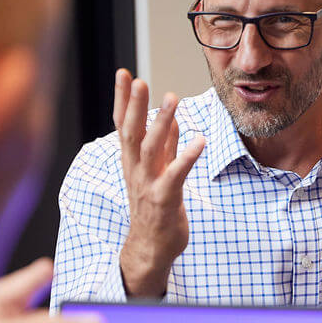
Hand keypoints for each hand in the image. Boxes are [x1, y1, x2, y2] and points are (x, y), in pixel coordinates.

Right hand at [114, 69, 204, 297]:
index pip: (123, 125)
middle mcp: (135, 170)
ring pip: (151, 149)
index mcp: (132, 162)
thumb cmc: (155, 208)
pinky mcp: (163, 200)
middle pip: (131, 132)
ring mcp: (147, 185)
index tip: (124, 73)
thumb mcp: (157, 171)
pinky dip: (186, 156)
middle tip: (137, 79)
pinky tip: (199, 140)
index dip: (122, 99)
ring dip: (161, 122)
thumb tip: (169, 119)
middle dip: (133, 105)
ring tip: (172, 98)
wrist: (150, 249)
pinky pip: (175, 175)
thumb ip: (164, 146)